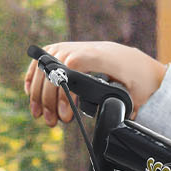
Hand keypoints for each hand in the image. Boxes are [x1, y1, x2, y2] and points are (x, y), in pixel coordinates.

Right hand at [24, 40, 166, 126]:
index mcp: (102, 56)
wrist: (139, 64)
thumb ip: (121, 105)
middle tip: (52, 122)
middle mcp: (84, 49)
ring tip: (41, 116)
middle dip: (50, 99)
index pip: (73, 65)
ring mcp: (72, 47)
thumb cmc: (139, 81)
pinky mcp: (65, 51)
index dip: (63, 89)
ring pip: (45, 66)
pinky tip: (31, 94)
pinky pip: (43, 60)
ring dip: (39, 92)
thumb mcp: (136, 95)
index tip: (65, 114)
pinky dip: (35, 76)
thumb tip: (109, 120)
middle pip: (54, 68)